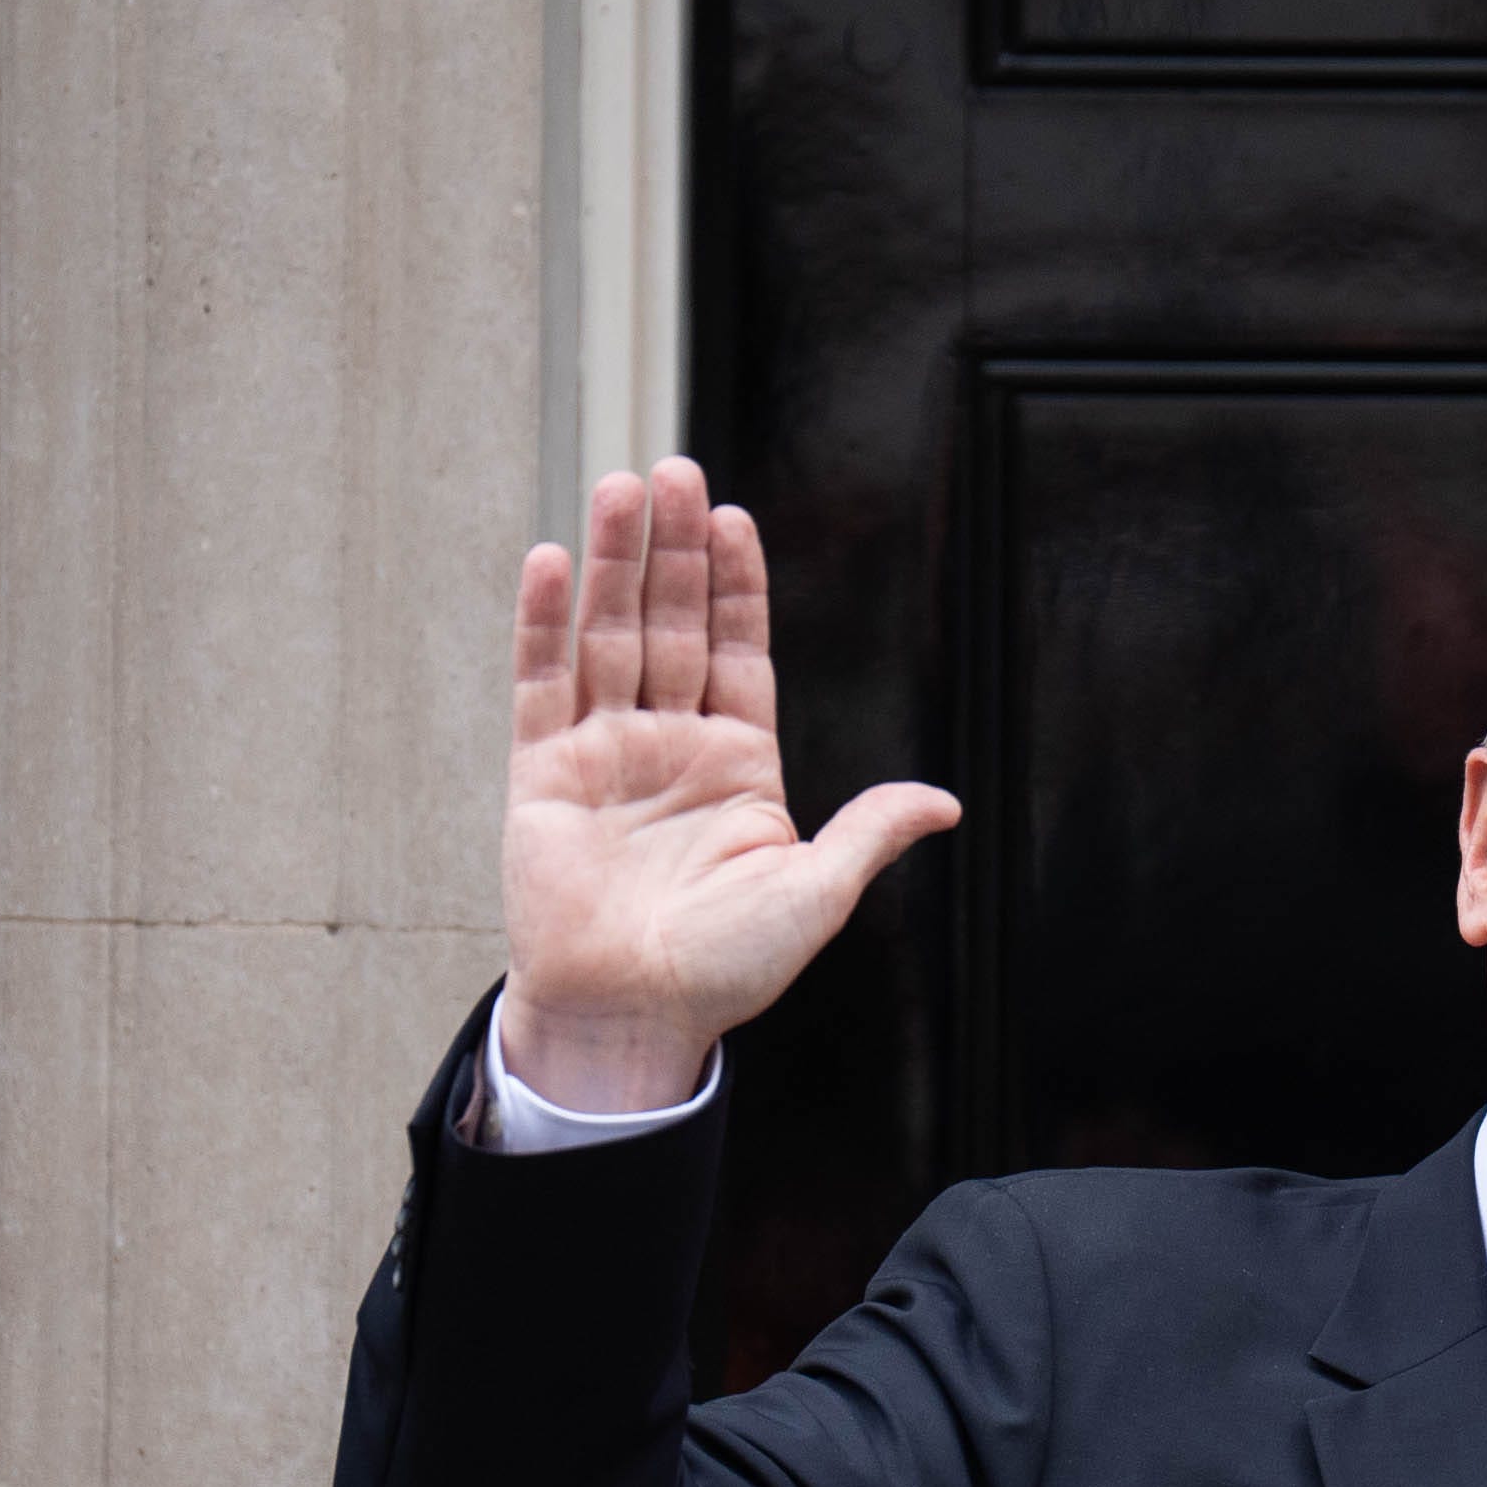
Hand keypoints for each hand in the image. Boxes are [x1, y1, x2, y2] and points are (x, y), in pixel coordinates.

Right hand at [498, 461, 958, 1111]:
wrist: (635, 1014)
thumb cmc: (726, 966)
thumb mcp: (815, 894)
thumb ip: (868, 833)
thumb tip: (943, 801)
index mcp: (740, 765)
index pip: (737, 651)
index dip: (733, 586)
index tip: (731, 519)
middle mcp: (671, 745)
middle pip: (670, 626)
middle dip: (672, 550)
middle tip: (672, 471)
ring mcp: (605, 752)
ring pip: (608, 637)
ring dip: (612, 563)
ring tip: (621, 488)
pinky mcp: (542, 772)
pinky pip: (542, 682)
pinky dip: (545, 622)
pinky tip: (554, 562)